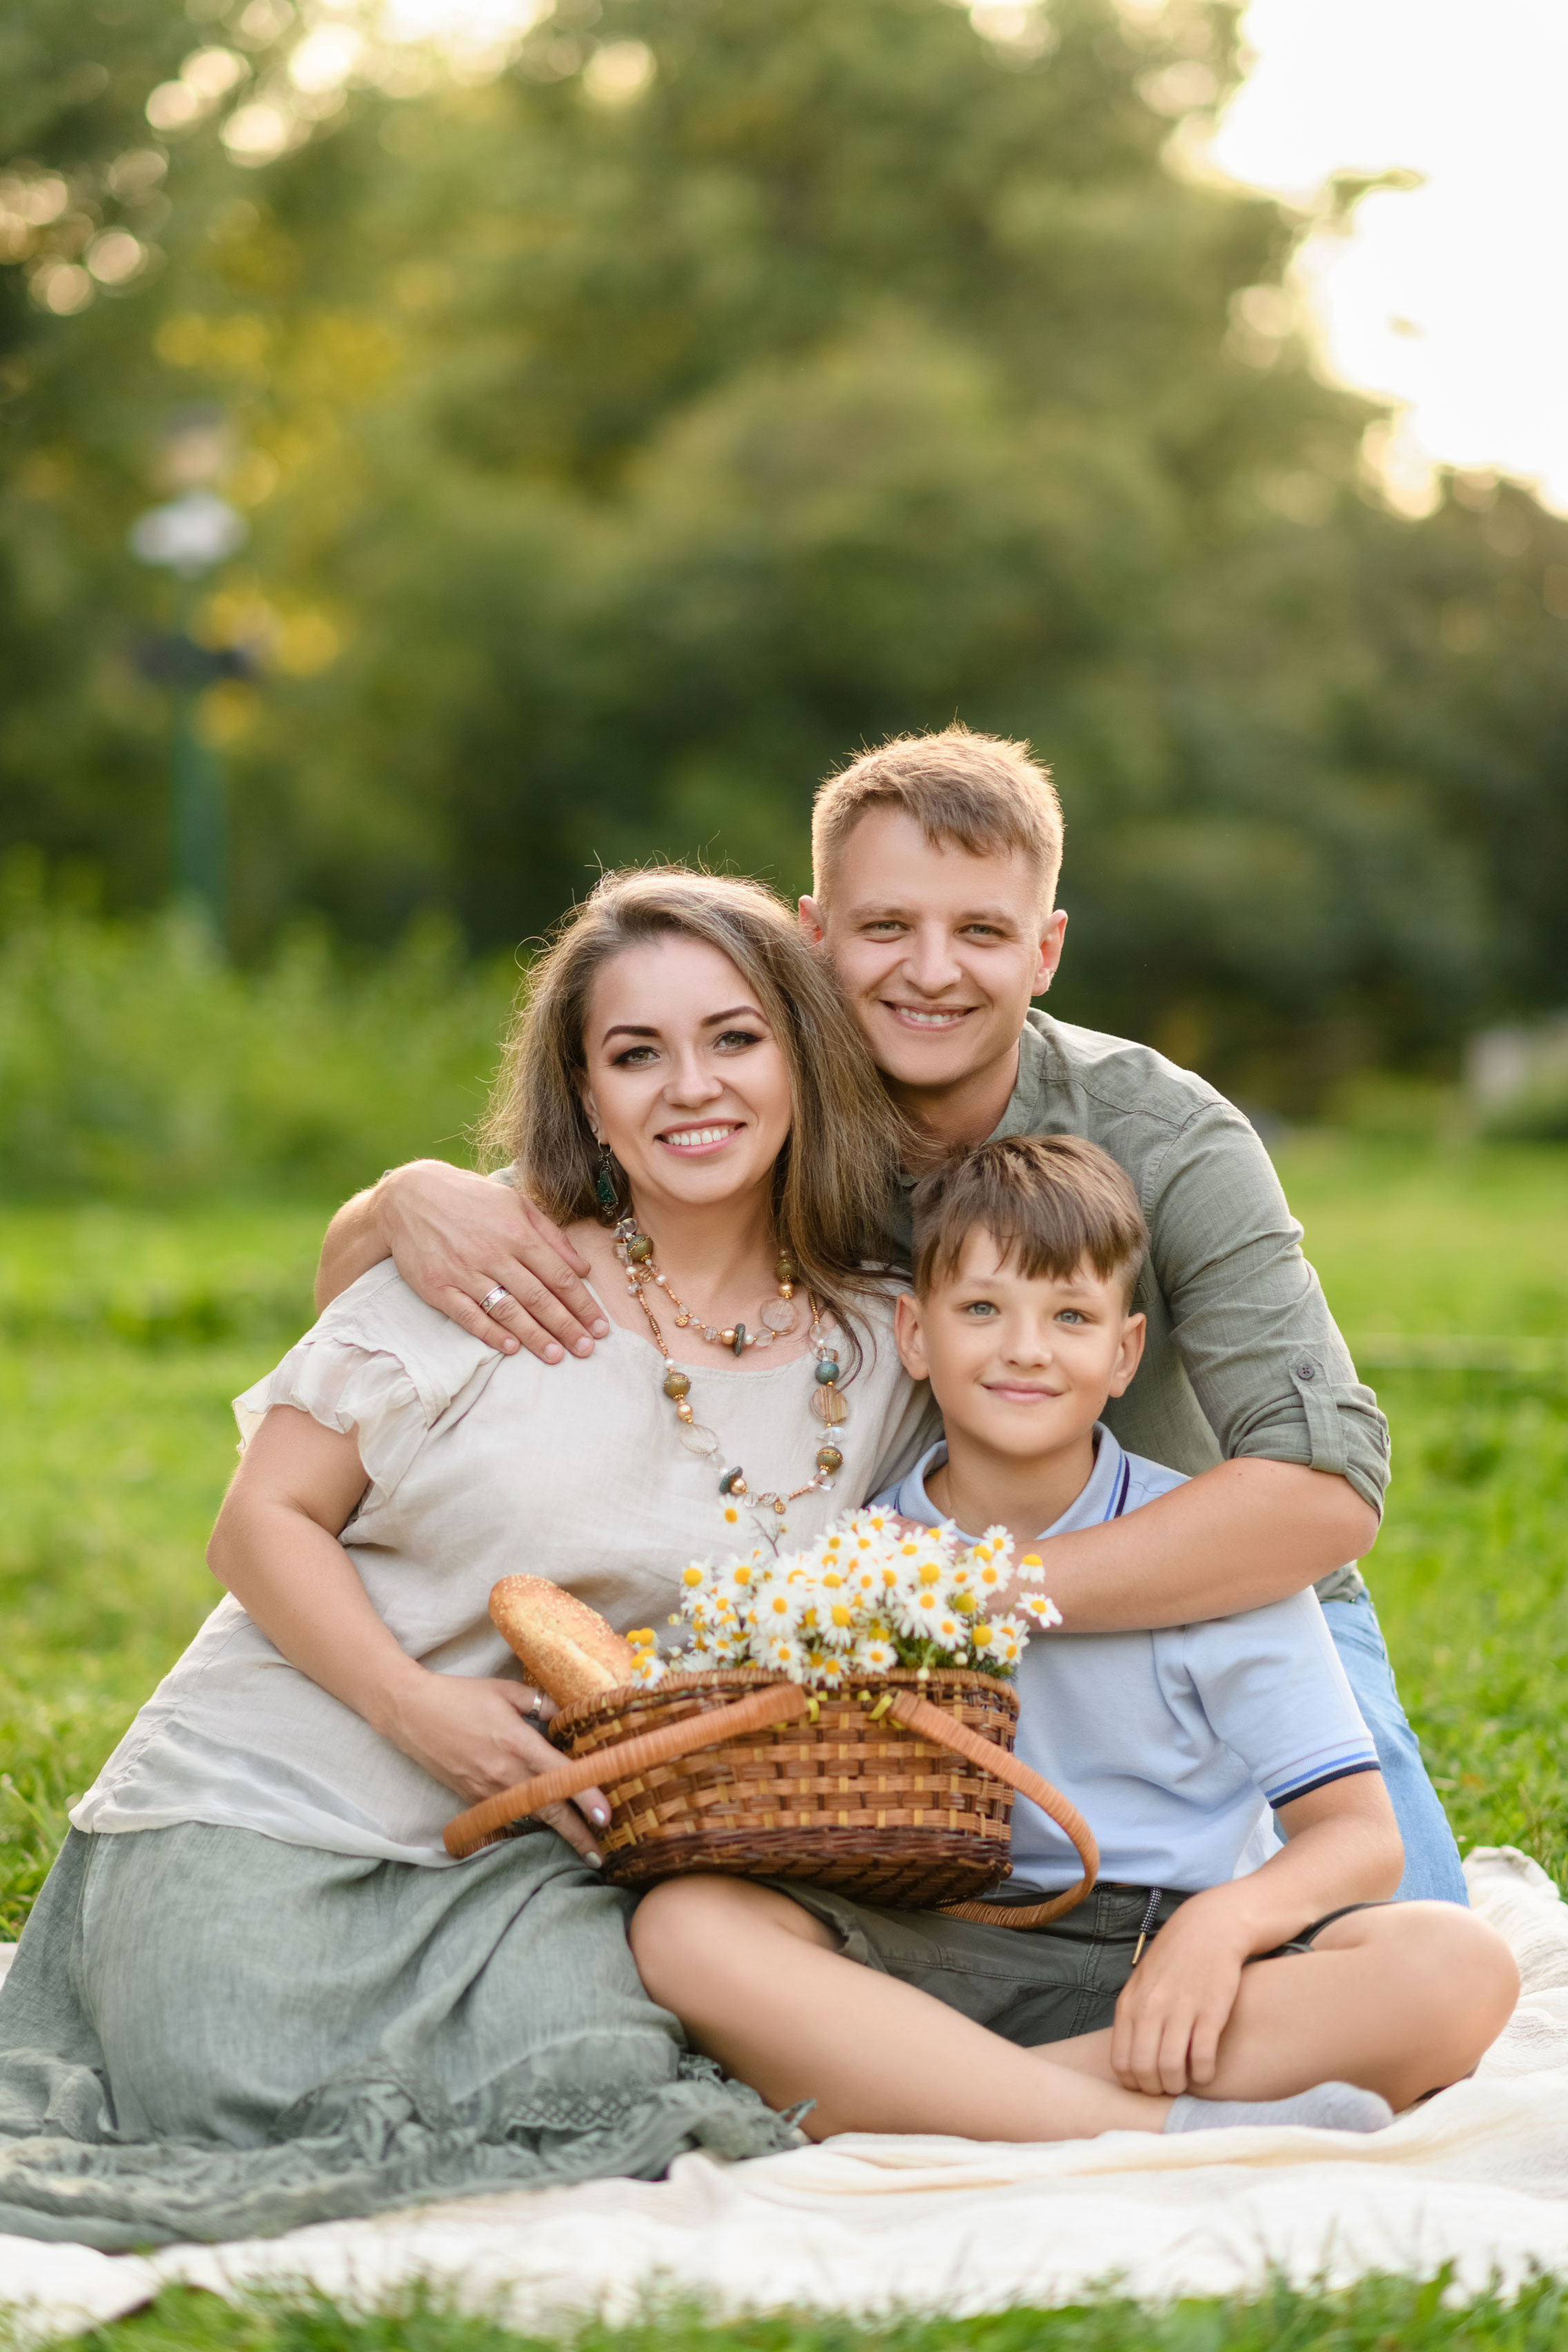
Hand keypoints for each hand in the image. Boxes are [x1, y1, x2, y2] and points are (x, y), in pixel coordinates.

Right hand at [378, 1160, 608, 1363]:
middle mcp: (494, 1254)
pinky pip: (469, 1316)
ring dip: (535, 1336)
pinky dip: (491, 1333)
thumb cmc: (470, 1199)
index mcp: (518, 1233)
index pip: (560, 1277)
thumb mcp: (516, 1204)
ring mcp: (465, 1272)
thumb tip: (582, 1268)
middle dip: (567, 1327)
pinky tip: (511, 1348)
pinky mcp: (438, 1287)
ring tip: (557, 1356)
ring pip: (508, 1311)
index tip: (600, 1327)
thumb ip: (551, 1236)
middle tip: (586, 1350)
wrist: (409, 1196)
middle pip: (539, 1298)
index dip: (583, 1305)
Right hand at [384, 1670, 610, 1863]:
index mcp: (518, 1744)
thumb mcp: (504, 1690)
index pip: (560, 1776)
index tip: (607, 1817)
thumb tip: (569, 1712)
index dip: (585, 1797)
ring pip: (529, 1817)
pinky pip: (505, 1816)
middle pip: (549, 1810)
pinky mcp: (471, 1798)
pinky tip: (541, 1828)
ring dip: (555, 1830)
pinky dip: (526, 1822)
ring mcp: (486, 1790)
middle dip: (577, 1834)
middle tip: (601, 1855)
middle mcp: (504, 1773)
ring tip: (581, 1843)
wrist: (410, 1713)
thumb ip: (541, 1702)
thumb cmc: (459, 1696)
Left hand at [1110, 1892, 1251, 2094]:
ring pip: (1171, 2069)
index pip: (1121, 2063)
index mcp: (1130, 2003)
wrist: (1210, 1928)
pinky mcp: (1210, 2011)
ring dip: (1179, 2086)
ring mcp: (1180, 2009)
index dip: (1134, 2084)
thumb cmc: (1174, 1960)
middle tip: (1168, 2088)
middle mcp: (1151, 2008)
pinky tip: (1207, 2071)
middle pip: (1144, 2071)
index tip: (1148, 2085)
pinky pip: (1203, 2059)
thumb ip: (1134, 2017)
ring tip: (1186, 2082)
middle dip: (1156, 2089)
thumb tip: (1131, 2059)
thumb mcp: (1142, 1983)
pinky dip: (1204, 2075)